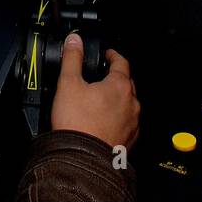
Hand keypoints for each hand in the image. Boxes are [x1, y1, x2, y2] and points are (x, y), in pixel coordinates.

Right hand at [50, 33, 139, 148]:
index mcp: (119, 86)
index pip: (121, 62)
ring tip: (99, 102)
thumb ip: (72, 59)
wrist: (83, 159)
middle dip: (115, 78)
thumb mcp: (68, 83)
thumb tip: (74, 41)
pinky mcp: (129, 140)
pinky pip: (126, 124)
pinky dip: (117, 119)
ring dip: (117, 100)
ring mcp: (132, 124)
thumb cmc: (78, 124)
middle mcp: (131, 104)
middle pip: (126, 83)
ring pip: (127, 105)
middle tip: (102, 77)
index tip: (108, 55)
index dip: (113, 56)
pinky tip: (102, 123)